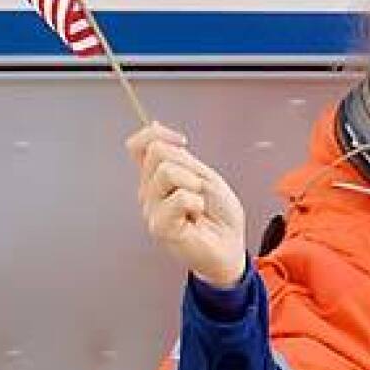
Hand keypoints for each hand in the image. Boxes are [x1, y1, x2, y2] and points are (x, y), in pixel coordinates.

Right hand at [126, 122, 247, 288]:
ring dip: (194, 184)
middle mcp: (149, 192)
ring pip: (166, 172)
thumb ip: (178, 156)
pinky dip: (196, 202)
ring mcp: (152, 210)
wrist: (230, 243)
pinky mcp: (159, 227)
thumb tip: (154, 125)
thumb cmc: (218, 213)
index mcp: (157, 178)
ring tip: (198, 204)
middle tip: (199, 188)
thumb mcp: (202, 174)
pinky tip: (196, 216)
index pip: (139, 145)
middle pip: (157, 153)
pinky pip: (178, 197)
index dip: (158, 134)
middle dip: (188, 164)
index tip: (182, 141)